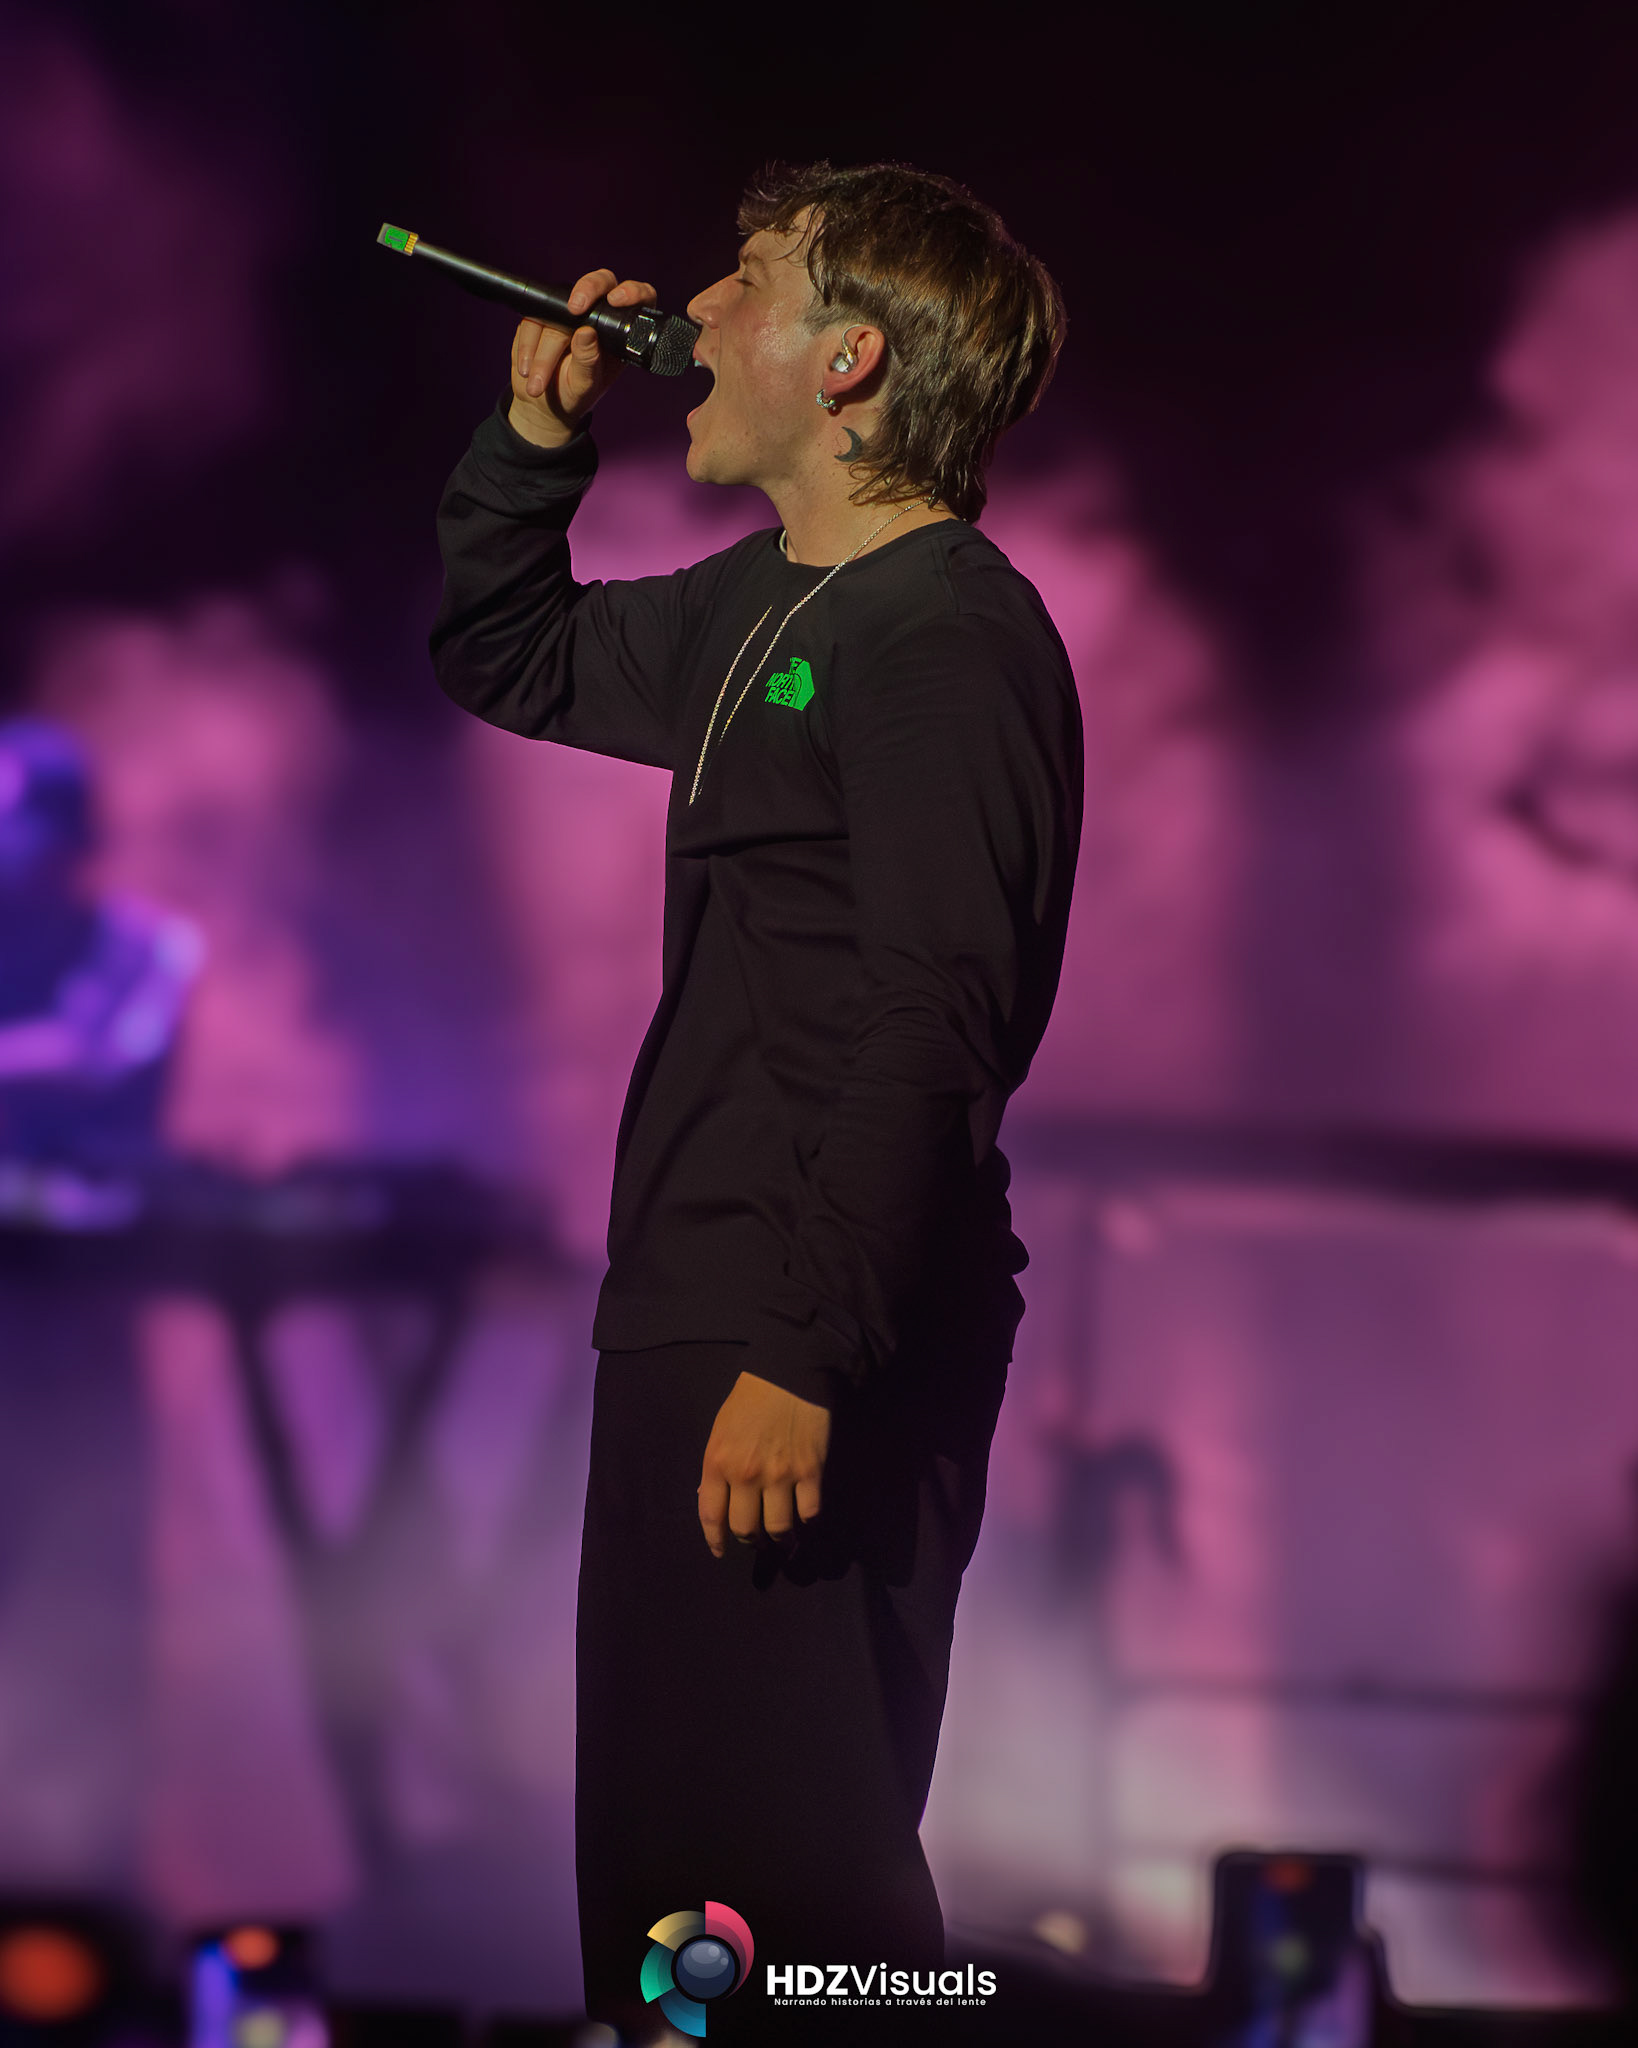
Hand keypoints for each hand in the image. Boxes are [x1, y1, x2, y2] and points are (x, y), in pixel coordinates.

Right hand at [508, 267, 656, 448]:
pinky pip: (532, 318)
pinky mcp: (541, 313)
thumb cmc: (573, 394)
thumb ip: (587, 361)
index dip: (631, 292)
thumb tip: (586, 332)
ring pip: (557, 310)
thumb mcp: (584, 385)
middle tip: (574, 308)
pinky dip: (527, 346)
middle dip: (586, 291)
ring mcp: (567, 311)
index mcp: (618, 332)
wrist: (543, 403)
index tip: (615, 300)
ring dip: (545, 350)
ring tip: (539, 384)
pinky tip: (527, 370)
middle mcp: (596, 314)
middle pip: (596, 285)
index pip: (634, 298)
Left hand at [697, 1371, 830, 1556]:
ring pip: (778, 1528)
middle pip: (746, 1528)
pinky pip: (809, 1512)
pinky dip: (806, 1520)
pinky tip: (804, 1516)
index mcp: (719, 1462)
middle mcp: (746, 1475)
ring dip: (779, 1537)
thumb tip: (716, 1499)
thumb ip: (718, 1467)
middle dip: (750, 1539)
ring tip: (781, 1534)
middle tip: (756, 1537)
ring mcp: (781, 1475)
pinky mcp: (811, 1471)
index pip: (712, 1515)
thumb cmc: (750, 1399)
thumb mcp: (721, 1430)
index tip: (720, 1551)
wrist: (789, 1373)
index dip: (716, 1540)